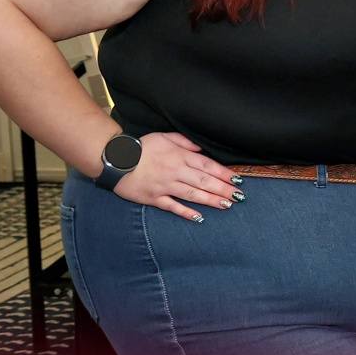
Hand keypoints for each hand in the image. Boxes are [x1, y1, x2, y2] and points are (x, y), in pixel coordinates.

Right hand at [112, 132, 240, 221]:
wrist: (115, 159)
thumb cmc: (141, 147)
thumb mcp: (164, 137)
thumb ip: (185, 142)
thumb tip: (201, 148)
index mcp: (180, 156)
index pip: (207, 166)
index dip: (224, 173)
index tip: (238, 180)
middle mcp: (175, 171)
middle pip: (204, 181)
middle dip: (224, 189)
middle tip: (240, 196)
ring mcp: (165, 186)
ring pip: (193, 195)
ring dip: (211, 200)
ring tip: (227, 205)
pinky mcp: (153, 198)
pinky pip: (172, 206)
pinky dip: (186, 212)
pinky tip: (199, 217)